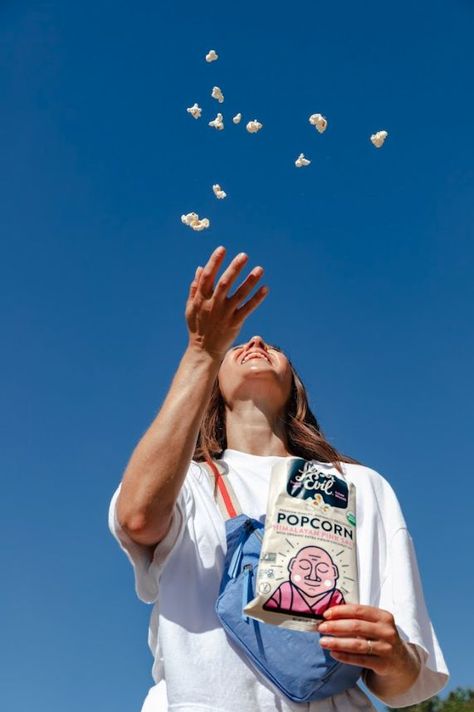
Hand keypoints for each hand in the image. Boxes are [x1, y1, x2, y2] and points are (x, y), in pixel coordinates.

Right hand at [185, 246, 267, 360]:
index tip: (222, 249)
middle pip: (224, 283)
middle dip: (234, 268)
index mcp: (201, 299)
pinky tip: (265, 288)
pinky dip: (257, 299)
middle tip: (244, 255)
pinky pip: (248, 309)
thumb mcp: (191, 307)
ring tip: (260, 269)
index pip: (207, 276)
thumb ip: (195, 288)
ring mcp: (225, 314)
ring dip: (250, 281)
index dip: (214, 262)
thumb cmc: (197, 327)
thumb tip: (199, 268)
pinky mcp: (235, 323)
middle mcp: (213, 305)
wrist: (203, 351)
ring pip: (239, 295)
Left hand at [317, 604, 416, 677]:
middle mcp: (387, 631)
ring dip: (337, 642)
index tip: (326, 614)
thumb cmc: (381, 639)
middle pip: (356, 626)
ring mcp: (387, 648)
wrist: (401, 664)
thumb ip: (358, 617)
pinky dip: (345, 656)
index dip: (340, 611)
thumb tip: (331, 612)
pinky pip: (360, 660)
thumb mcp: (375, 625)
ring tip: (323, 642)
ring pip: (357, 644)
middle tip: (321, 628)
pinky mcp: (384, 664)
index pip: (358, 610)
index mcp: (384, 616)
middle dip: (335, 626)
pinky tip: (334, 653)